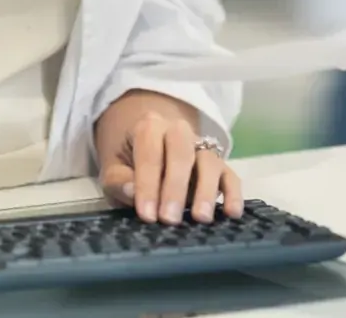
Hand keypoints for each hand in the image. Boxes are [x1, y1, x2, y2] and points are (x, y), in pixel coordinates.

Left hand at [95, 91, 242, 224]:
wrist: (149, 137)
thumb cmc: (127, 156)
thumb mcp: (112, 164)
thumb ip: (117, 179)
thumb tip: (131, 192)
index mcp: (149, 127)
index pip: (150, 153)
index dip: (148, 184)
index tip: (147, 215)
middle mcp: (179, 131)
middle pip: (182, 153)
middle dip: (176, 187)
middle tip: (169, 219)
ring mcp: (202, 147)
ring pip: (210, 162)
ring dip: (206, 191)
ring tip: (201, 218)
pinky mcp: (219, 165)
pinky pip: (230, 175)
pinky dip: (233, 194)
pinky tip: (232, 213)